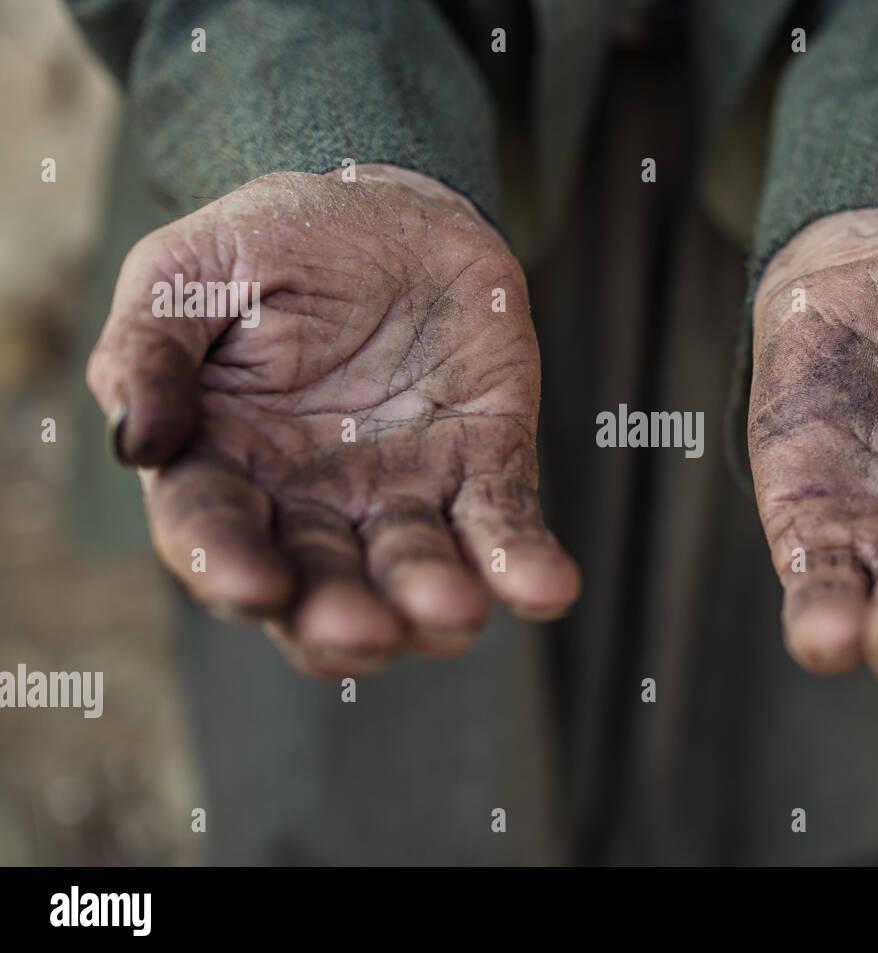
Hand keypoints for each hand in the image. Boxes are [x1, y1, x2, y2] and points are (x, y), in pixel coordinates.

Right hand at [87, 165, 579, 676]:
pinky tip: (550, 587)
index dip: (226, 564)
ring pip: (416, 571)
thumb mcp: (191, 270)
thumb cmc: (279, 245)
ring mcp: (402, 493)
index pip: (212, 529)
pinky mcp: (483, 468)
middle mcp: (312, 501)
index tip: (252, 586)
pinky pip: (504, 526)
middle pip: (319, 587)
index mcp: (224, 461)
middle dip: (338, 618)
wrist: (394, 213)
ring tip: (454, 607)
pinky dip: (525, 564)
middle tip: (363, 629)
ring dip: (431, 598)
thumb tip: (141, 441)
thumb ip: (150, 346)